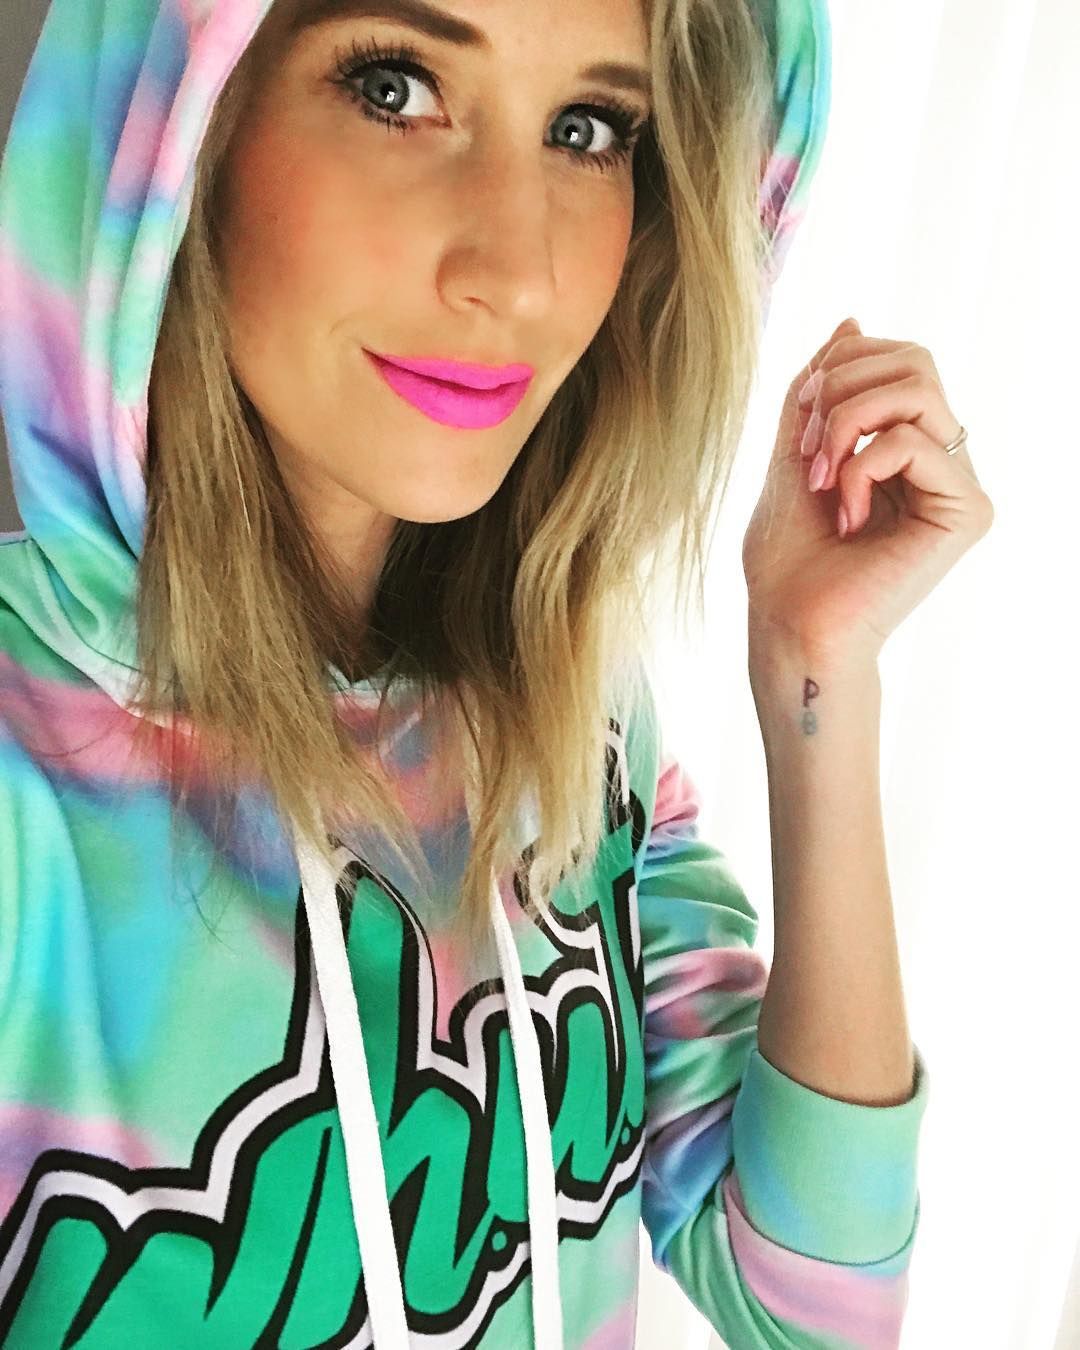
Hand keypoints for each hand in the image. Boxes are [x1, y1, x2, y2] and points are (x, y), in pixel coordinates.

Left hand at [742, 317, 994, 672]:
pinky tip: (846, 517)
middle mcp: (940, 460)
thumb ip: (821, 390)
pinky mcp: (967, 511)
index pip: (896, 358)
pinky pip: (917, 441)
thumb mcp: (793, 451)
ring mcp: (958, 485)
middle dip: (840, 389)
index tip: (797, 426)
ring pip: (918, 387)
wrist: (789, 624)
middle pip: (914, 359)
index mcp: (905, 445)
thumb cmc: (786, 558)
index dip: (838, 369)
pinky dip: (860, 467)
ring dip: (846, 423)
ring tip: (820, 478)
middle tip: (806, 449)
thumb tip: (853, 320)